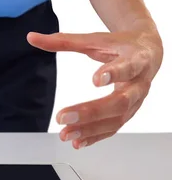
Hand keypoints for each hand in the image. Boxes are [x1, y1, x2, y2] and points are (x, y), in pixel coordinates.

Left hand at [27, 25, 162, 148]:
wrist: (148, 53)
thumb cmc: (121, 45)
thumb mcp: (94, 39)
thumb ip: (63, 41)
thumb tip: (32, 38)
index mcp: (135, 59)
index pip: (127, 67)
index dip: (113, 73)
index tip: (95, 79)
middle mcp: (139, 83)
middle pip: (120, 102)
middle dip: (92, 112)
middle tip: (65, 117)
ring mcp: (136, 101)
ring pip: (117, 120)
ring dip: (90, 129)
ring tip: (67, 134)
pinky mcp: (129, 113)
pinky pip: (113, 128)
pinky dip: (95, 137)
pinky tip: (78, 141)